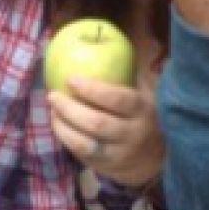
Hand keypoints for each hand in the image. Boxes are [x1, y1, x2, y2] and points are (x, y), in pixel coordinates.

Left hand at [49, 75, 163, 188]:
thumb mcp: (146, 93)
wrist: (156, 157)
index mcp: (142, 109)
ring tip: (52, 111)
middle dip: (70, 109)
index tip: (71, 79)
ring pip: (86, 143)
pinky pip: (82, 154)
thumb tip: (101, 42)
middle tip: (53, 95)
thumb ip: (129, 74)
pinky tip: (58, 125)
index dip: (93, 90)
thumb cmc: (143, 115)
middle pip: (97, 123)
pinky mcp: (107, 167)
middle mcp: (133, 133)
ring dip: (63, 126)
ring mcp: (120, 153)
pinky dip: (66, 139)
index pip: (118, 99)